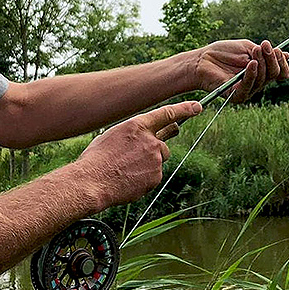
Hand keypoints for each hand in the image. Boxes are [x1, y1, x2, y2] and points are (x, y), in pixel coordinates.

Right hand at [75, 100, 201, 209]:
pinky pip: (154, 176)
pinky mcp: (155, 176)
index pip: (167, 113)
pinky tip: (128, 180)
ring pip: (158, 160)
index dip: (184, 109)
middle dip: (157, 148)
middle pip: (164, 143)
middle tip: (144, 154)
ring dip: (148, 164)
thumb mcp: (111, 136)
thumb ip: (132, 134)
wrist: (91, 182)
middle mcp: (150, 140)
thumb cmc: (96, 159)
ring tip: (126, 170)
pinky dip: (144, 178)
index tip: (196, 107)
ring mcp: (155, 159)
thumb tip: (140, 138)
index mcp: (137, 126)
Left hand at [195, 39, 288, 103]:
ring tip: (255, 50)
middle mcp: (257, 83)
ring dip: (263, 62)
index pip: (281, 72)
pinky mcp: (236, 95)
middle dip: (273, 58)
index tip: (276, 48)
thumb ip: (264, 53)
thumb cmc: (223, 53)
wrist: (202, 60)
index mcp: (261, 72)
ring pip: (264, 79)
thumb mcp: (247, 48)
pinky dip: (252, 74)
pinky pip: (249, 86)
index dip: (282, 61)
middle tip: (264, 45)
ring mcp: (248, 90)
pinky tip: (252, 64)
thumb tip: (286, 54)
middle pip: (275, 74)